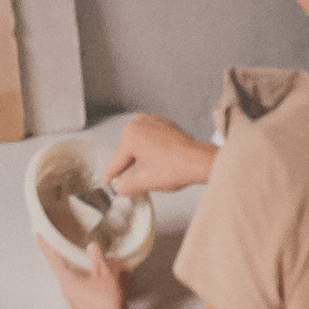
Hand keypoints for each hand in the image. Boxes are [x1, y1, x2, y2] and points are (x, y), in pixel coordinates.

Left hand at [47, 245, 132, 308]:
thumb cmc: (104, 302)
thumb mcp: (104, 275)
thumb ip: (97, 259)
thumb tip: (92, 247)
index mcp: (67, 280)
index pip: (52, 259)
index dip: (46, 246)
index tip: (39, 236)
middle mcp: (67, 292)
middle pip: (60, 272)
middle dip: (61, 260)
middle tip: (60, 249)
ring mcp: (74, 303)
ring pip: (71, 284)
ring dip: (74, 275)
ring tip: (81, 267)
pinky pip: (81, 295)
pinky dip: (84, 287)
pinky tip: (93, 287)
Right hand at [102, 112, 217, 193]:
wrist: (201, 162)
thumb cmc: (177, 168)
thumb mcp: (144, 182)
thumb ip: (125, 185)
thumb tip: (119, 186)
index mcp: (130, 135)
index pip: (116, 161)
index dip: (111, 175)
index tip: (108, 182)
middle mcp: (140, 123)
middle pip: (127, 151)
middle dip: (129, 166)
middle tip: (133, 182)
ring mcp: (153, 121)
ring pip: (139, 145)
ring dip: (141, 158)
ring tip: (152, 172)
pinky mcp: (165, 125)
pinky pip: (151, 139)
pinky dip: (152, 150)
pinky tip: (160, 162)